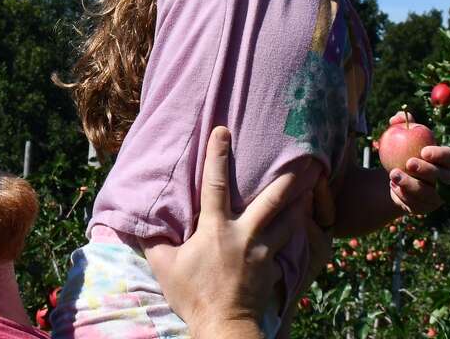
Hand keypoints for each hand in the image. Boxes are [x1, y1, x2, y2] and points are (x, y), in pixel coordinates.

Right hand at [149, 127, 311, 338]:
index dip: (218, 155)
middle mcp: (245, 235)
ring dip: (298, 208)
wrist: (225, 327)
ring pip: (288, 224)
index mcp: (216, 229)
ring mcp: (263, 253)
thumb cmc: (193, 296)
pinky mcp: (273, 270)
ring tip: (309, 194)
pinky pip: (287, 249)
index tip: (223, 130)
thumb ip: (155, 243)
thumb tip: (140, 226)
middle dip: (285, 180)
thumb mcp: (165, 267)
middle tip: (301, 163)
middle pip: (271, 201)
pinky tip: (302, 233)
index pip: (215, 183)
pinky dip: (295, 238)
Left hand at [386, 111, 449, 214]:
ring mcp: (438, 197)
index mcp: (446, 161)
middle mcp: (447, 180)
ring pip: (428, 195)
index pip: (449, 156)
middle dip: (426, 171)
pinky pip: (416, 205)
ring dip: (411, 185)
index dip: (439, 154)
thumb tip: (396, 118)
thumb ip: (401, 124)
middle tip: (409, 163)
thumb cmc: (404, 151)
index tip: (423, 151)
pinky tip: (393, 187)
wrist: (397, 176)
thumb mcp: (402, 136)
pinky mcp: (425, 208)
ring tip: (393, 175)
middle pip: (441, 178)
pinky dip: (403, 196)